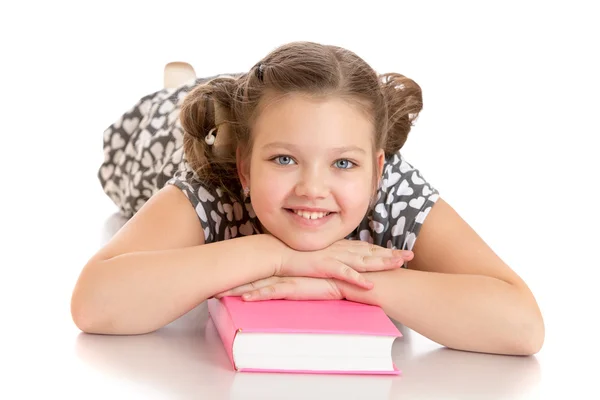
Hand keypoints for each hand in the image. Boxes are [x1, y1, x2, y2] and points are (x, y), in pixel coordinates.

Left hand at [214, 276, 343, 300]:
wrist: (362, 276)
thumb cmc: (344, 276)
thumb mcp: (320, 275)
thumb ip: (305, 277)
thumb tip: (292, 283)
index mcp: (290, 265)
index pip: (260, 268)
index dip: (241, 272)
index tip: (222, 276)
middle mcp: (288, 268)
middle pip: (253, 273)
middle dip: (231, 279)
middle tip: (209, 285)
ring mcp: (293, 276)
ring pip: (260, 282)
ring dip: (239, 289)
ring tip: (218, 294)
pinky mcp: (302, 285)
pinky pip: (277, 291)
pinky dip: (261, 294)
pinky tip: (246, 299)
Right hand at [277, 239, 412, 289]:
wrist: (277, 253)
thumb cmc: (296, 256)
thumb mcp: (319, 256)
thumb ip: (333, 259)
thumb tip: (344, 266)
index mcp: (339, 247)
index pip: (367, 248)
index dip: (384, 251)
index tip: (401, 253)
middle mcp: (339, 249)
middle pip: (370, 252)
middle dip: (390, 254)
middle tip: (409, 256)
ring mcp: (332, 256)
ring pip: (362, 260)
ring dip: (380, 263)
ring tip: (398, 265)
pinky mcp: (323, 265)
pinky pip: (343, 272)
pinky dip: (356, 277)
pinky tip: (369, 283)